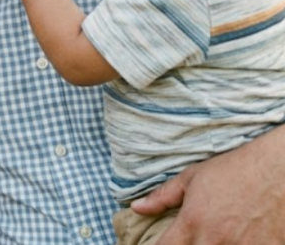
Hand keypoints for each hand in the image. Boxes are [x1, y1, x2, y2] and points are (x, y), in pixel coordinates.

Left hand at [131, 129, 284, 243]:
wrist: (278, 169)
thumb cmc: (234, 170)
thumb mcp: (192, 177)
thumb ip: (163, 196)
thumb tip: (137, 208)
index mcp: (192, 222)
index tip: (160, 243)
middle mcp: (214, 240)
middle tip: (191, 237)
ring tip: (215, 237)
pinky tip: (238, 239)